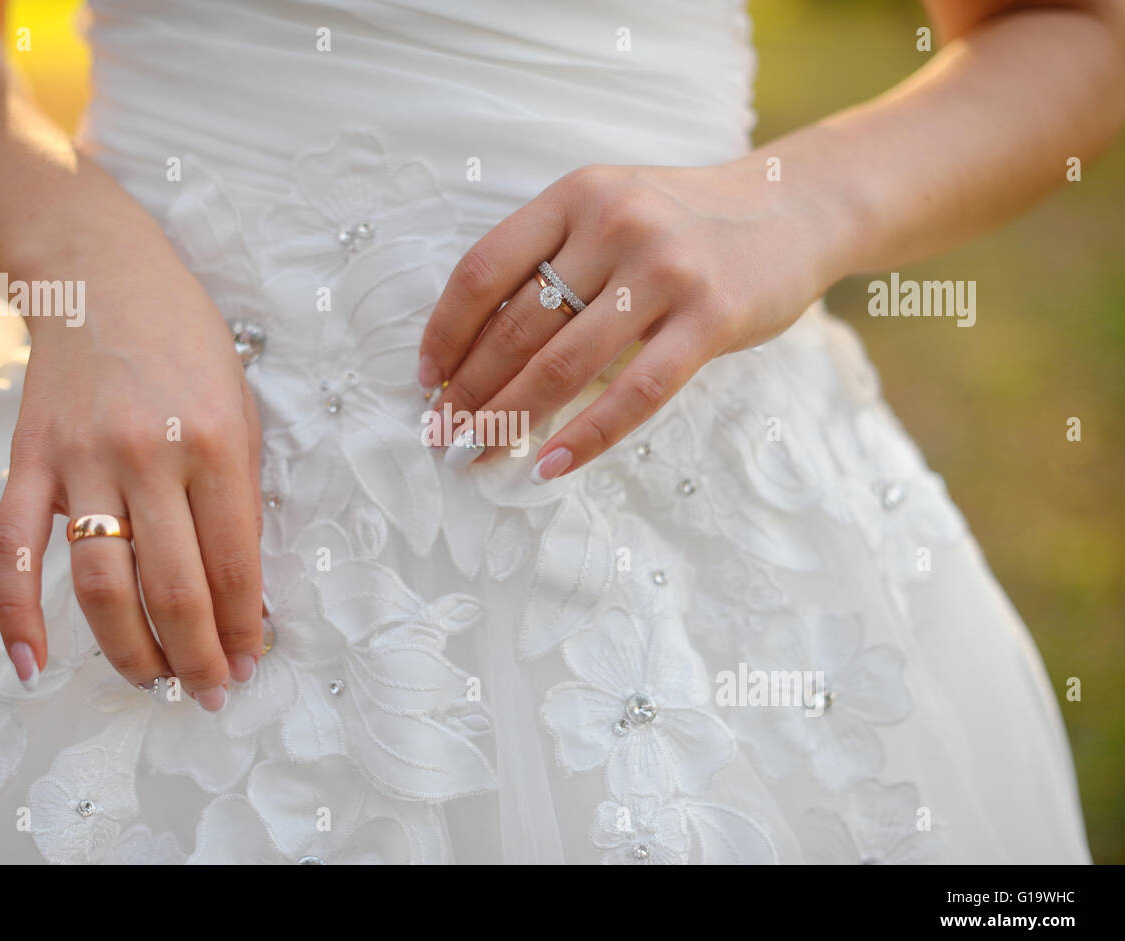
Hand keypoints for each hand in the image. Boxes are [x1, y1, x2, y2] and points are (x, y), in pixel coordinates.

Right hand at [0, 255, 266, 710]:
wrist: (103, 279)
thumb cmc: (189, 344)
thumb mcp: (240, 406)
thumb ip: (238, 491)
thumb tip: (240, 587)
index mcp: (214, 442)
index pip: (234, 563)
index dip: (244, 626)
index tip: (251, 661)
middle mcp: (148, 456)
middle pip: (172, 588)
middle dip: (198, 654)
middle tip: (211, 690)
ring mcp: (82, 460)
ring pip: (100, 585)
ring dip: (129, 650)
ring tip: (154, 683)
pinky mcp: (31, 461)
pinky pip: (16, 551)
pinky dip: (19, 615)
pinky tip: (34, 666)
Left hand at [417, 161, 846, 480]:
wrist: (793, 206)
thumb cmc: (683, 223)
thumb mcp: (611, 212)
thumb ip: (554, 261)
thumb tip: (477, 353)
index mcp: (576, 195)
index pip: (482, 270)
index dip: (444, 332)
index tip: (426, 380)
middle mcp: (614, 224)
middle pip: (516, 326)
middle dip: (469, 391)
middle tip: (441, 436)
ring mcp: (665, 270)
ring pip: (564, 364)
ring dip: (510, 419)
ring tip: (476, 454)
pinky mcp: (712, 317)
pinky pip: (635, 392)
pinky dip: (585, 436)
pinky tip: (549, 465)